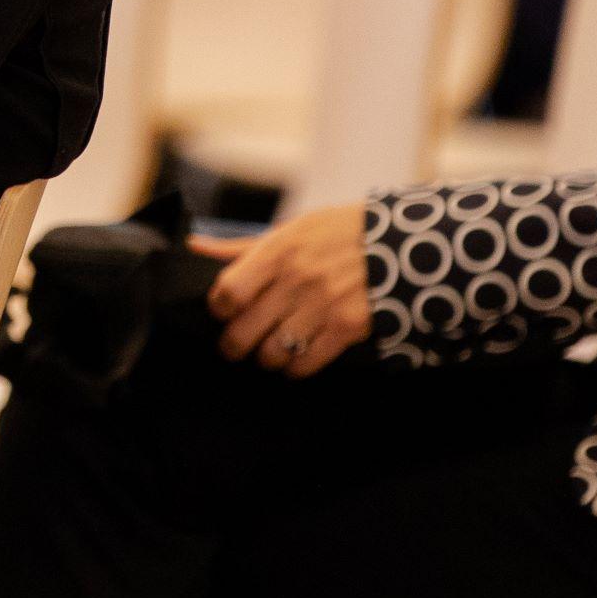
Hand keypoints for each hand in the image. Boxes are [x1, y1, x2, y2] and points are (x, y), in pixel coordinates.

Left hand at [193, 203, 371, 379]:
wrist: (400, 243)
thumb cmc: (339, 234)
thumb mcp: (292, 229)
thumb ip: (243, 246)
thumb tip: (196, 246)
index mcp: (279, 250)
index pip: (228, 291)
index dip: (219, 309)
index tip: (224, 312)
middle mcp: (297, 279)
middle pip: (243, 331)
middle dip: (233, 345)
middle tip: (236, 345)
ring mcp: (322, 305)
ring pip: (271, 353)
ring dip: (266, 357)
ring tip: (270, 350)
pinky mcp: (346, 327)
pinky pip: (304, 364)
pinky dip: (294, 368)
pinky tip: (296, 359)